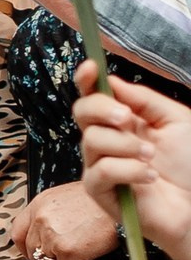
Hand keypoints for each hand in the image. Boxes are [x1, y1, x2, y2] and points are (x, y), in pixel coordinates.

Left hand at [12, 182, 120, 259]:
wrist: (118, 199)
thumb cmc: (96, 200)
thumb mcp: (63, 198)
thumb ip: (48, 213)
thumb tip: (43, 234)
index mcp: (37, 204)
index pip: (17, 232)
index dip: (24, 247)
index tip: (32, 253)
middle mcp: (40, 219)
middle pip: (32, 251)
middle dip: (48, 257)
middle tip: (64, 255)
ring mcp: (52, 235)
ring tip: (80, 249)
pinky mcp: (67, 251)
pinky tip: (88, 254)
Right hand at [78, 67, 190, 259]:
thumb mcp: (177, 121)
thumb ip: (145, 99)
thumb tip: (112, 82)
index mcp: (123, 121)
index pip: (93, 95)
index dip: (86, 79)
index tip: (90, 68)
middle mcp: (107, 140)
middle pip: (82, 112)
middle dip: (100, 108)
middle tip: (126, 117)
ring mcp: (100, 165)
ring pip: (91, 141)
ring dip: (124, 144)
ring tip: (151, 156)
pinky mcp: (100, 191)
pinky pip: (101, 171)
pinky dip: (127, 170)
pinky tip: (150, 177)